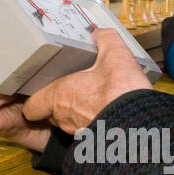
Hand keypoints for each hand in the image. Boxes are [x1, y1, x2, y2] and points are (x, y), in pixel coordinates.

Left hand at [21, 29, 152, 132]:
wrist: (142, 121)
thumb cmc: (122, 92)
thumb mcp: (114, 54)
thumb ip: (104, 39)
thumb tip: (100, 33)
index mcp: (60, 95)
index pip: (31, 106)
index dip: (33, 100)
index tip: (40, 92)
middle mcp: (65, 117)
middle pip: (50, 114)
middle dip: (57, 104)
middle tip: (69, 92)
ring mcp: (80, 131)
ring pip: (68, 124)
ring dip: (75, 114)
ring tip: (88, 101)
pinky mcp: (95, 141)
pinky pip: (87, 132)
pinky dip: (91, 123)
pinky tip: (104, 112)